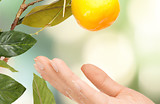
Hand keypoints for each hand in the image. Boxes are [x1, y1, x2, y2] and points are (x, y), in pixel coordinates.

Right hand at [34, 56, 153, 103]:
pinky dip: (73, 82)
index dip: (58, 76)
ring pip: (73, 91)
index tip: (47, 62)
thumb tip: (85, 66)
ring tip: (46, 62)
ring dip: (58, 76)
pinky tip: (63, 71)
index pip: (72, 88)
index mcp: (94, 102)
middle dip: (51, 75)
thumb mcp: (121, 94)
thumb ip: (102, 82)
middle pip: (67, 90)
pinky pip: (86, 94)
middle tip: (37, 60)